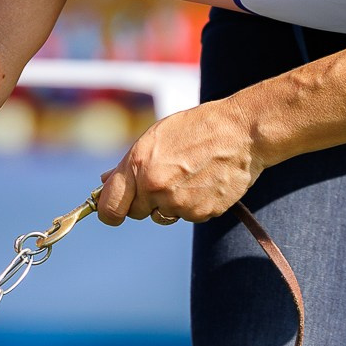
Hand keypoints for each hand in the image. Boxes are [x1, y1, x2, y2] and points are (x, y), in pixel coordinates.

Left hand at [96, 98, 264, 225]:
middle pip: (137, 213)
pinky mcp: (200, 213)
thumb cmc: (196, 129)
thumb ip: (128, 165)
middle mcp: (155, 187)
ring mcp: (178, 203)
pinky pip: (188, 216)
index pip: (110, 208)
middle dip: (145, 201)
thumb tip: (104, 183)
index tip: (115, 211)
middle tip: (165, 179)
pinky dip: (193, 204)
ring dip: (170, 203)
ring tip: (189, 175)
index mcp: (138, 166)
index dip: (110, 212)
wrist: (241, 133)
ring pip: (163, 215)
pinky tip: (204, 182)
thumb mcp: (155, 138)